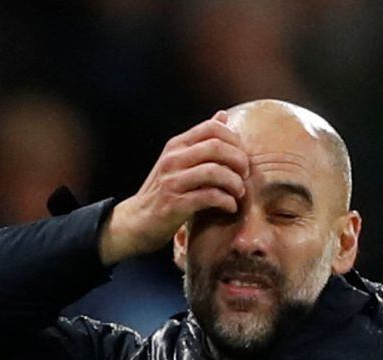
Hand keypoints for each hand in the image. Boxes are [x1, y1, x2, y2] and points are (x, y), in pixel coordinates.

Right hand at [98, 111, 249, 264]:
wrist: (137, 221)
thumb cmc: (163, 191)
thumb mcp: (178, 160)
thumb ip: (200, 141)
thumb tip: (223, 115)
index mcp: (176, 145)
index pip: (212, 128)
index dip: (234, 140)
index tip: (242, 157)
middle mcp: (173, 159)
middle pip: (216, 147)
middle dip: (239, 160)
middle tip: (245, 175)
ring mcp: (172, 181)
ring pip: (214, 171)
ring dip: (235, 183)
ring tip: (239, 192)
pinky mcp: (175, 203)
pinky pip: (209, 197)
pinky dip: (226, 202)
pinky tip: (230, 207)